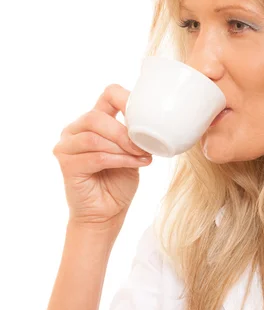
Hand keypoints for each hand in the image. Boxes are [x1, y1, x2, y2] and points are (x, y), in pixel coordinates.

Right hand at [52, 83, 152, 229]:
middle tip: (142, 147)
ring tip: (140, 157)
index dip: (126, 99)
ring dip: (121, 147)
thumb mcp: (132, 154)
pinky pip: (95, 156)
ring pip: (94, 137)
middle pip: (96, 116)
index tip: (146, 113)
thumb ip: (134, 137)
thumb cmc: (118, 183)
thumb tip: (152, 123)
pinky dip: (118, 160)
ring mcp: (67, 146)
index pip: (107, 95)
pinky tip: (132, 164)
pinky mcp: (66, 165)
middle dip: (123, 132)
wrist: (106, 214)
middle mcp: (75, 130)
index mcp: (94, 122)